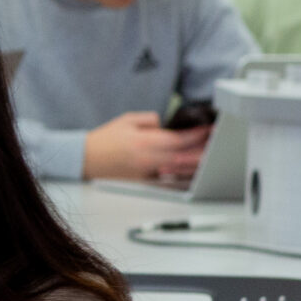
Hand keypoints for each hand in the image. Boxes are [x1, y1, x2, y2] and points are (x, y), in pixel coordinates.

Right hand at [82, 113, 208, 182]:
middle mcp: (147, 158)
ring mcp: (146, 172)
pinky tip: (192, 166)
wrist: (85, 158)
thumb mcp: (127, 120)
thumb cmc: (104, 139)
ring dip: (195, 162)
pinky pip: (169, 175)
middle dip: (201, 149)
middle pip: (183, 156)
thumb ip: (150, 120)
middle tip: (215, 143)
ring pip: (178, 168)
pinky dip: (182, 170)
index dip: (195, 135)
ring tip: (208, 154)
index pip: (177, 139)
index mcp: (143, 142)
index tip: (207, 130)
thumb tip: (166, 126)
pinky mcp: (144, 180)